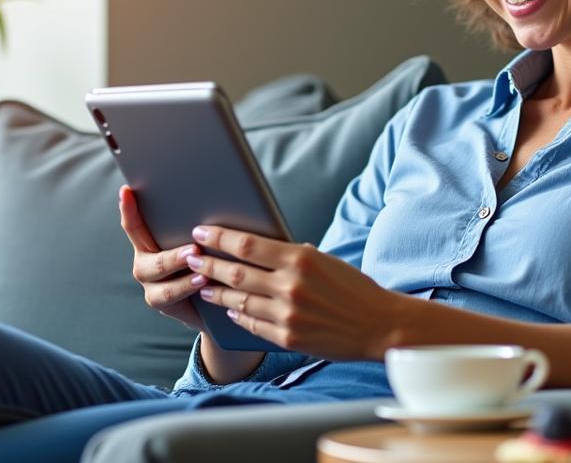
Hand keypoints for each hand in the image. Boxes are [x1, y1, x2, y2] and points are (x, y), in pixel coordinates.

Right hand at [119, 185, 207, 329]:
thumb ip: (197, 230)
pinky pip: (169, 294)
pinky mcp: (158, 300)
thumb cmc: (204, 265)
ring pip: (157, 272)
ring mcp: (149, 282)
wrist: (205, 303)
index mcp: (149, 242)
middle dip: (169, 247)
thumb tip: (214, 203)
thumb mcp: (199, 245)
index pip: (135, 224)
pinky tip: (202, 281)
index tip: (126, 191)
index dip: (128, 208)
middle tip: (194, 247)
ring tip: (200, 265)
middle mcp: (144, 261)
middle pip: (145, 249)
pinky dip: (186, 286)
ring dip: (178, 264)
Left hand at [184, 224, 403, 360]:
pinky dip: (238, 315)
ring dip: (217, 292)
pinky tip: (229, 308)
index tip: (199, 231)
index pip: (247, 245)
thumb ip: (293, 256)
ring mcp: (288, 314)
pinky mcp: (288, 337)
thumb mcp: (325, 261)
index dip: (219, 238)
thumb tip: (260, 249)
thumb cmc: (354, 288)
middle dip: (208, 264)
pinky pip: (253, 324)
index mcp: (301, 259)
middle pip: (236, 272)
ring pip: (239, 300)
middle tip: (190, 258)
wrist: (380, 324)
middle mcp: (291, 286)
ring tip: (204, 285)